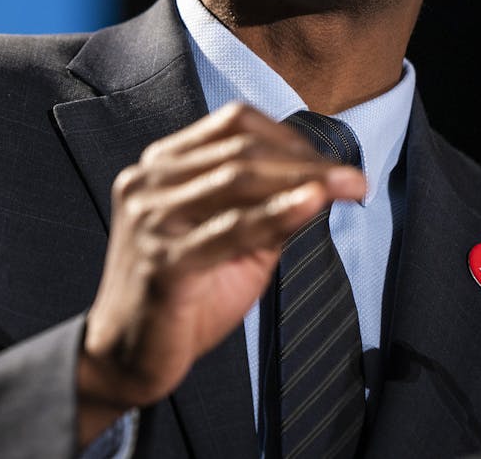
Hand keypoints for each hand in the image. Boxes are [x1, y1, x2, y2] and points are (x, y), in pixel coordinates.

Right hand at [75, 102, 366, 441]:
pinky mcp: (161, 260)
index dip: (291, 137)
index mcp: (160, 166)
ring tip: (347, 187)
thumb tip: (326, 181)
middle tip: (354, 179)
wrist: (127, 356)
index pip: (232, 124)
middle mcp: (147, 182)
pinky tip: (312, 205)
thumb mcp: (234, 242)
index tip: (335, 164)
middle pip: (239, 149)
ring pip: (236, 179)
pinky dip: (276, 213)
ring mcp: (150, 219)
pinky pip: (229, 229)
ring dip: (302, 179)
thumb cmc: (183, 298)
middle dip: (307, 161)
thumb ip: (268, 209)